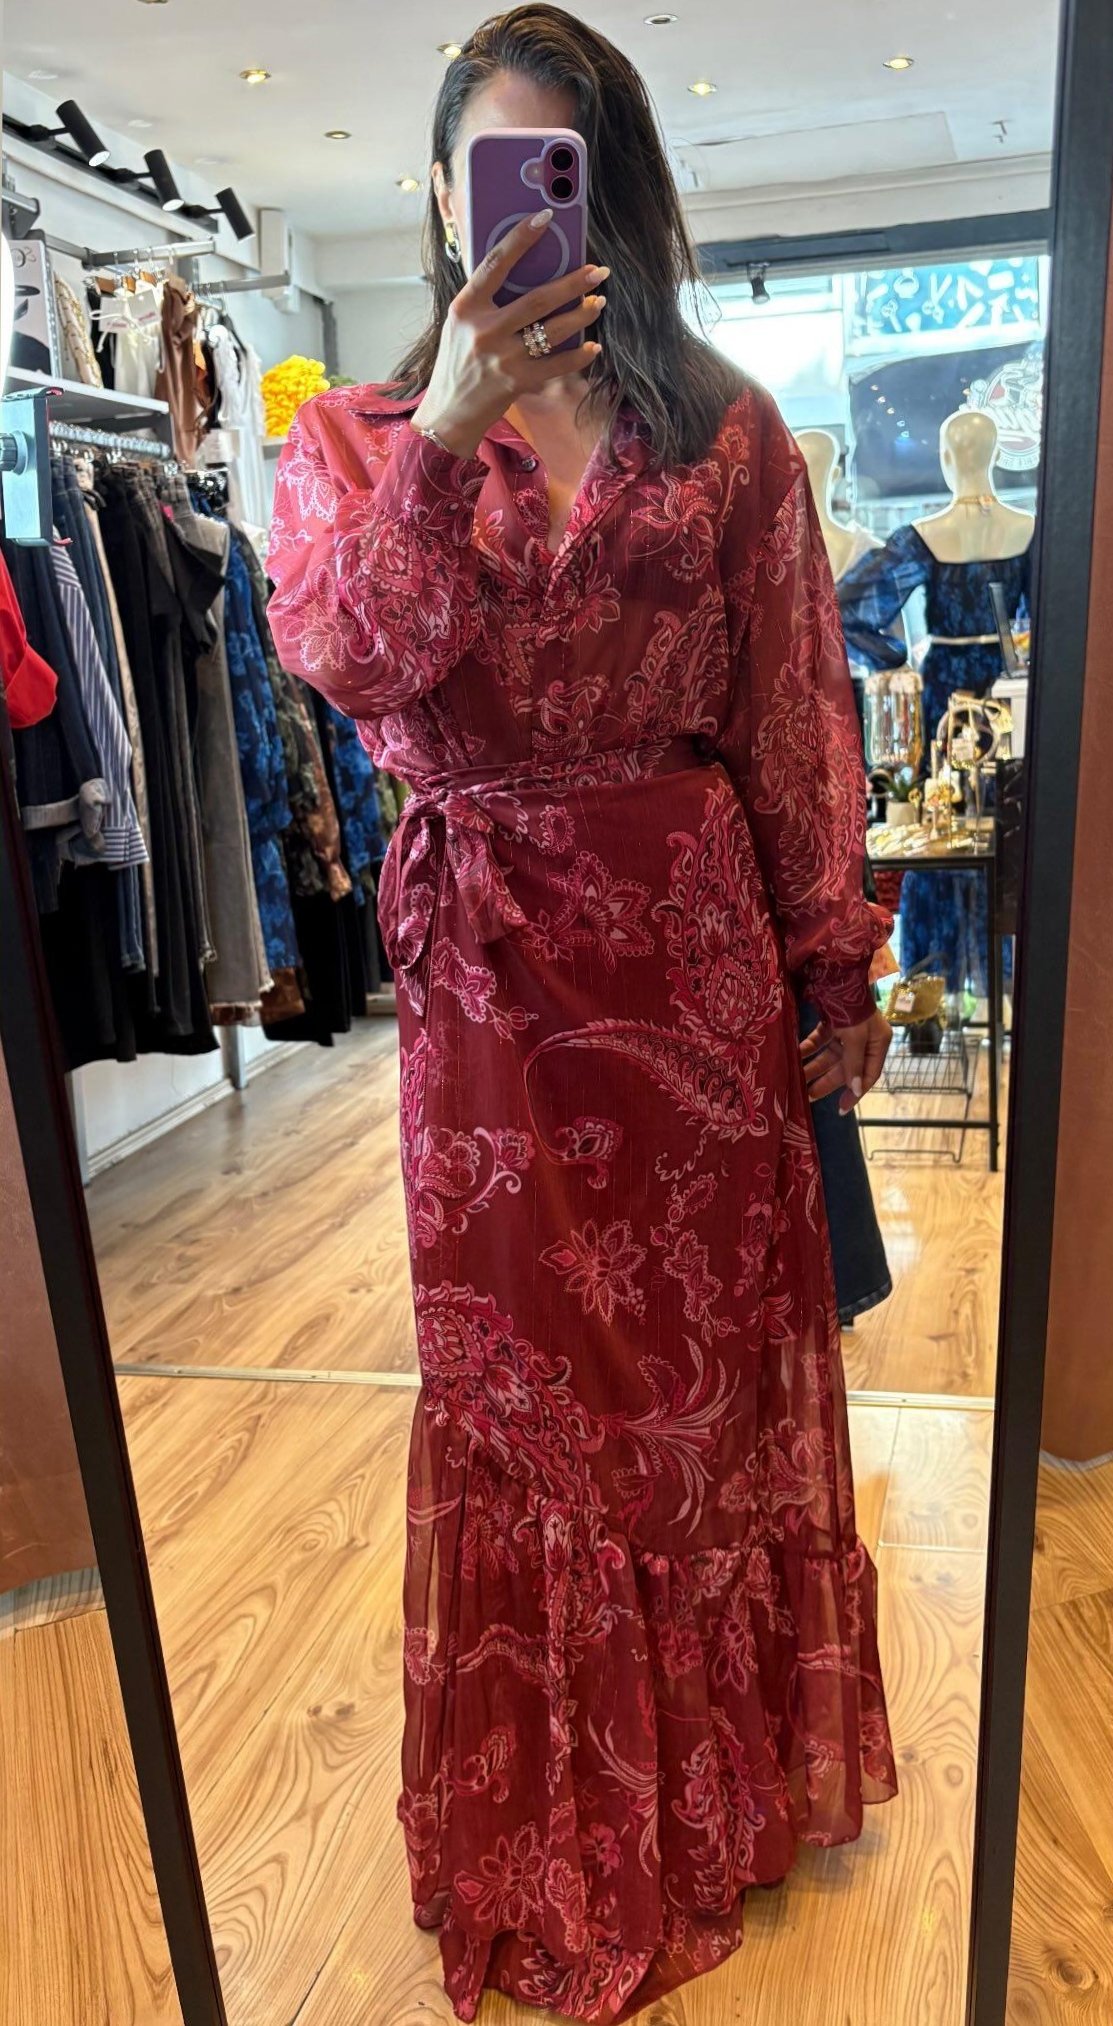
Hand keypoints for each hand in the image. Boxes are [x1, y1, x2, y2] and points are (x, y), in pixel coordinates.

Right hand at [413, 211, 607, 457]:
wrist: (449, 413)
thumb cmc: (457, 362)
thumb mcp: (460, 324)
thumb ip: (485, 300)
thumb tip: (525, 272)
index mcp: (466, 308)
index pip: (496, 264)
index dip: (521, 238)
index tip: (545, 217)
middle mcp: (484, 330)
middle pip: (537, 299)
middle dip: (573, 283)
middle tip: (598, 271)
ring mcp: (502, 358)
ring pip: (552, 330)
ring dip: (581, 315)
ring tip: (598, 302)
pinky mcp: (517, 382)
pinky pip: (557, 365)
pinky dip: (578, 355)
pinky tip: (593, 346)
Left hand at [800, 1009, 891, 1115]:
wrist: (837, 975)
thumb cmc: (851, 1008)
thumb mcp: (855, 1038)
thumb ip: (854, 1064)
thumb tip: (857, 1090)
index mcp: (878, 1043)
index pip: (868, 1075)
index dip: (854, 1093)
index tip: (840, 1109)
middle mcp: (864, 1038)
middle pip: (846, 1068)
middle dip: (827, 1081)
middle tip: (808, 1096)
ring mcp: (848, 1030)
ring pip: (830, 1056)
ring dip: (814, 1067)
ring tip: (797, 1081)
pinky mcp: (832, 1022)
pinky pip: (819, 1041)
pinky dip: (808, 1048)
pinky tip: (796, 1056)